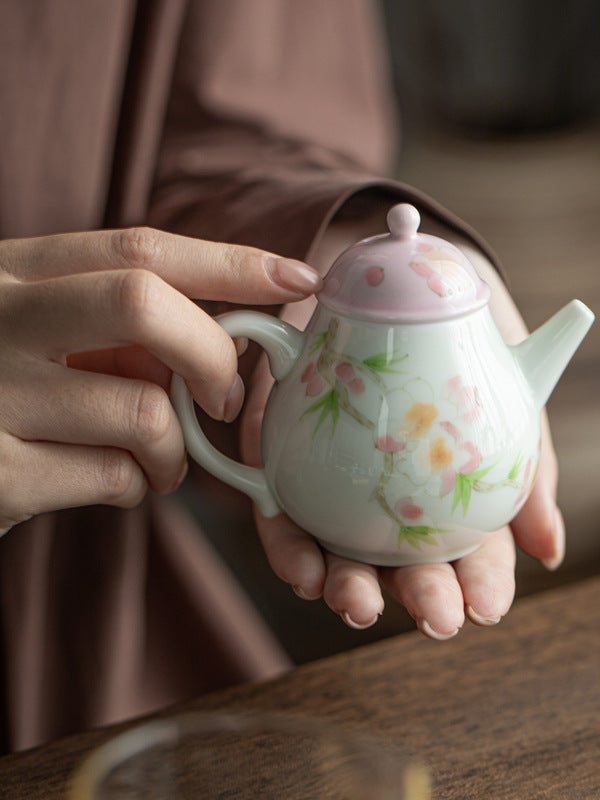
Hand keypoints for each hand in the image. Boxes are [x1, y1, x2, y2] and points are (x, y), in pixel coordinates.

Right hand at [0, 227, 320, 534]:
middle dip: (210, 352)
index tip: (297, 275)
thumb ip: (116, 328)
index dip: (229, 261)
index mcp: (12, 273)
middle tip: (226, 398)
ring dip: (175, 451)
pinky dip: (138, 486)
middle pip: (140, 302)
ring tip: (158, 463)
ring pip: (143, 410)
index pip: (136, 248)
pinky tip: (114, 485)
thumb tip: (225, 344)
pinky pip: (114, 476)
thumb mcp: (39, 334)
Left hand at [241, 238, 564, 638]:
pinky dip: (292, 549)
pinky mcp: (287, 465)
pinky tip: (306, 570)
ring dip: (351, 588)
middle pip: (411, 564)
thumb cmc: (459, 332)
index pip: (475, 551)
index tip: (488, 607)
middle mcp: (398, 499)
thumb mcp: (508, 383)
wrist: (390, 269)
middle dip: (423, 597)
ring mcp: (342, 486)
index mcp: (454, 491)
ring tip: (360, 602)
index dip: (483, 584)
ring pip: (346, 554)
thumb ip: (530, 463)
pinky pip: (284, 518)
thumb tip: (552, 551)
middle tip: (436, 616)